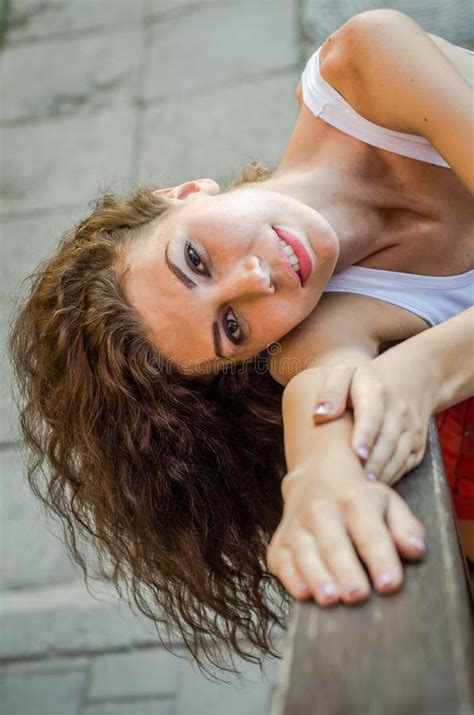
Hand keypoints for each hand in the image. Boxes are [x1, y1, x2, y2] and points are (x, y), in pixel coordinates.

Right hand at [267, 455, 425, 606]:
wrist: (316, 477)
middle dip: (345, 570)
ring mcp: (297, 526)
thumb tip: (415, 551)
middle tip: (357, 596)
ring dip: (316, 576)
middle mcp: (322, 510)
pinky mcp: (280, 542)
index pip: (370, 533)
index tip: (390, 584)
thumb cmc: (360, 500)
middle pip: (334, 544)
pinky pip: (281, 560)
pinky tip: (302, 594)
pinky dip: (290, 577)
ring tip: (330, 599)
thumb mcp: (388, 504)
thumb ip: (406, 528)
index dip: (380, 558)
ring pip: (305, 552)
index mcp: (355, 501)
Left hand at [312, 362, 431, 484]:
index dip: (366, 434)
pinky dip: (390, 478)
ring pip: (398, 456)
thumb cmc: (363, 383)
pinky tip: (373, 489)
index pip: (372, 413)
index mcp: (376, 390)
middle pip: (387, 440)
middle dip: (373, 463)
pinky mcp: (416, 446)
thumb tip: (320, 414)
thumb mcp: (345, 374)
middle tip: (356, 482)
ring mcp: (410, 429)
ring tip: (363, 490)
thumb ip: (331, 390)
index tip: (358, 452)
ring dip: (381, 474)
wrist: (408, 381)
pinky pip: (405, 465)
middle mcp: (398, 410)